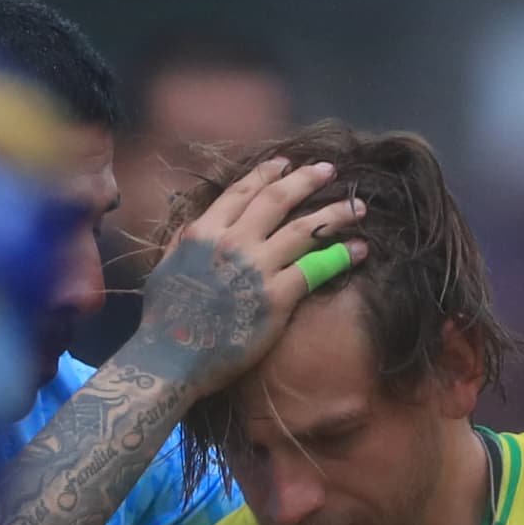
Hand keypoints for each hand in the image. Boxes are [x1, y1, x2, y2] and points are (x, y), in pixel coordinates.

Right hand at [128, 157, 364, 392]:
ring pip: (304, 229)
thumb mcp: (165, 266)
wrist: (171, 361)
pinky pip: (315, 269)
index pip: (242, 191)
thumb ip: (186, 240)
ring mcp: (256, 268)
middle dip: (307, 180)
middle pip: (278, 200)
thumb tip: (198, 221)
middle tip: (329, 170)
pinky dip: (340, 256)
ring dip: (335, 214)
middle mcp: (232, 242)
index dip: (267, 174)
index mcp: (203, 231)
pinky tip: (359, 249)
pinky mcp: (276, 297)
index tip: (286, 164)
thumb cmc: (164, 320)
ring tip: (358, 207)